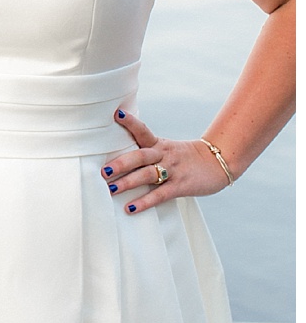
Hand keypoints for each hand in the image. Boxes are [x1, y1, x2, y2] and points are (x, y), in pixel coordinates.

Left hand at [101, 110, 231, 213]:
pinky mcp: (181, 186)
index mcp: (158, 144)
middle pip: (140, 156)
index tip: (116, 114)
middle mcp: (163, 155)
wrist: (217, 163)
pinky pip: (160, 194)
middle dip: (121, 163)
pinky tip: (130, 208)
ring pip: (148, 175)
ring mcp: (172, 170)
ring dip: (128, 183)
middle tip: (103, 171)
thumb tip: (113, 155)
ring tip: (111, 189)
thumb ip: (144, 150)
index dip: (130, 122)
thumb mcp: (165, 147)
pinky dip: (144, 202)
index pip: (142, 130)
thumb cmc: (184, 157)